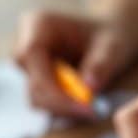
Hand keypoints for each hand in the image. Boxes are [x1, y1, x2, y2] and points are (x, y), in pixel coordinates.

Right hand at [14, 11, 135, 118]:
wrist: (107, 38)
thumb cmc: (108, 36)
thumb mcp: (112, 48)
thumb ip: (101, 65)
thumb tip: (88, 89)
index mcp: (38, 26)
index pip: (32, 58)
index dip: (53, 86)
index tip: (84, 106)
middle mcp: (24, 44)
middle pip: (32, 83)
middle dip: (60, 103)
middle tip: (91, 111)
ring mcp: (26, 65)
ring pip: (37, 97)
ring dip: (63, 107)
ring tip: (91, 106)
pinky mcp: (33, 80)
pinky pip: (44, 101)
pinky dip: (63, 106)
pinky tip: (83, 103)